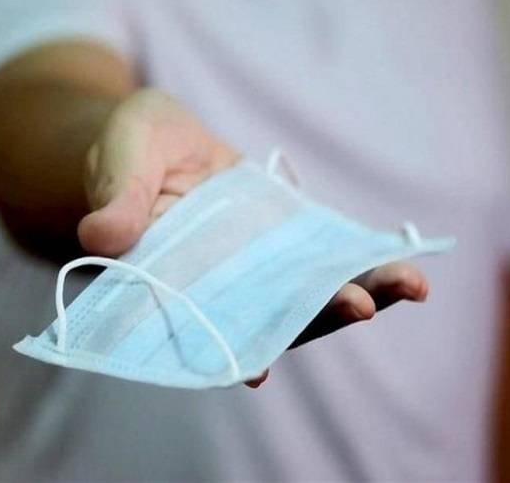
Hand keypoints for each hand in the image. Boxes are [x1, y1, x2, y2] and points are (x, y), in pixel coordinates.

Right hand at [76, 89, 427, 387]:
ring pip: (309, 291)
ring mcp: (261, 262)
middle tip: (358, 307)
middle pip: (272, 315)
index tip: (259, 369)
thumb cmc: (131, 147)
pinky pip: (328, 254)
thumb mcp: (123, 153)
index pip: (201, 325)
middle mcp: (225, 283)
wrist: (159, 141)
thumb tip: (100, 236)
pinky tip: (405, 262)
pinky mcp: (288, 236)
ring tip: (409, 285)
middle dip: (314, 315)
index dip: (228, 348)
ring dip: (357, 293)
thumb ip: (118, 193)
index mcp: (175, 277)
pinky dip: (364, 260)